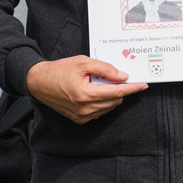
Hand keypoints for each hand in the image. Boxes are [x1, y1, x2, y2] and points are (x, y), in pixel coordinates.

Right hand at [25, 56, 147, 124]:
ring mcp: (81, 117)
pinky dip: (103, 102)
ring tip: (100, 83)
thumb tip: (123, 76)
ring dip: (112, 96)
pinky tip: (96, 91)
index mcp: (86, 95)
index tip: (144, 84)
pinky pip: (100, 112)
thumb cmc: (60, 70)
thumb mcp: (83, 62)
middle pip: (115, 101)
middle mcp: (84, 109)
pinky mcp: (79, 120)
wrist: (39, 82)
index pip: (117, 93)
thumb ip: (105, 69)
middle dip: (120, 89)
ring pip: (109, 107)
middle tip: (116, 77)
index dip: (132, 88)